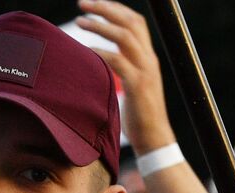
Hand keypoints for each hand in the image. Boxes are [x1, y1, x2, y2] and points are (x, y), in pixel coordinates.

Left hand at [75, 0, 175, 152]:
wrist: (154, 139)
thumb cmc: (140, 115)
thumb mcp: (134, 83)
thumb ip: (124, 66)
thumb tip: (102, 55)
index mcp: (149, 58)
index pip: (136, 22)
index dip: (116, 8)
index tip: (95, 4)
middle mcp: (149, 61)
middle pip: (130, 22)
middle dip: (105, 8)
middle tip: (82, 4)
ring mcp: (145, 72)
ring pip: (124, 36)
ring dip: (100, 25)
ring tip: (80, 22)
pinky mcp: (137, 86)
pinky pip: (117, 61)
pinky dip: (99, 52)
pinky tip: (86, 50)